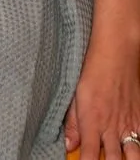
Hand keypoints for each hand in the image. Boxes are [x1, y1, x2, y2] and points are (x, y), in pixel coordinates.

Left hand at [63, 43, 139, 158]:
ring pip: (134, 157)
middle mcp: (111, 128)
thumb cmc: (93, 70)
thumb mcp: (76, 94)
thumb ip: (73, 122)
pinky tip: (133, 147)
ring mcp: (128, 125)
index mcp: (92, 123)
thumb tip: (68, 145)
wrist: (116, 52)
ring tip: (120, 159)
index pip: (89, 156)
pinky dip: (139, 146)